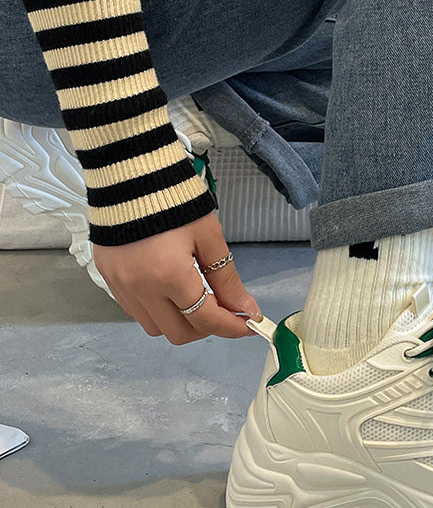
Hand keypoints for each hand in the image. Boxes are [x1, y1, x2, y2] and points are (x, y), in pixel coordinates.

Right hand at [93, 211, 262, 343]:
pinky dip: (157, 310)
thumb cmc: (173, 199)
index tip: (248, 324)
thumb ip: (227, 278)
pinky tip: (170, 290)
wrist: (131, 174)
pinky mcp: (108, 279)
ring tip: (196, 297)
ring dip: (180, 321)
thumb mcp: (209, 237)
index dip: (232, 327)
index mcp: (170, 276)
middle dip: (206, 328)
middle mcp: (141, 288)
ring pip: (155, 327)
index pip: (206, 320)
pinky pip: (135, 311)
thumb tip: (244, 308)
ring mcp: (121, 286)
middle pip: (179, 334)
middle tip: (223, 310)